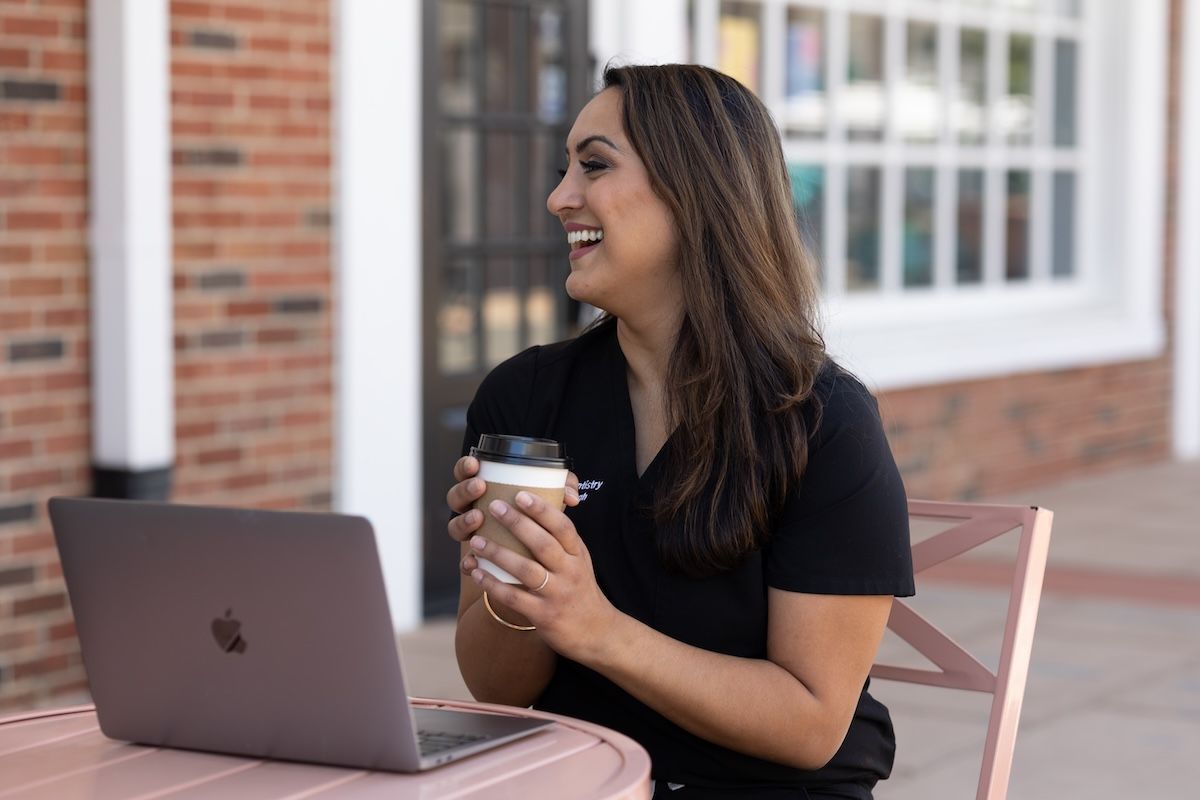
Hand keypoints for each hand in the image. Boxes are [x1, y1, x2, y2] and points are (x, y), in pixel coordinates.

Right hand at [446, 455, 580, 576]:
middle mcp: (473, 509)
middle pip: (456, 496)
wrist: (539, 562)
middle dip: (465, 489)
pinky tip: (472, 562)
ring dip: (463, 520)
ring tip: (478, 517)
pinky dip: (466, 561)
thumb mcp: (548, 500)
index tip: (476, 463)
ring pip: (455, 527)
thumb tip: (571, 497)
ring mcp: (471, 534)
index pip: (466, 472)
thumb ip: (561, 490)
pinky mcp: (475, 558)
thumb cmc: (539, 520)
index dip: (465, 466)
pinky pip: (464, 560)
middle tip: (480, 486)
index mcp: (485, 489)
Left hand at [467, 489, 617, 661]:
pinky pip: (514, 598)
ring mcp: (557, 594)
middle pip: (543, 544)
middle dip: (517, 524)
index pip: (562, 527)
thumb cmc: (580, 589)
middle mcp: (570, 572)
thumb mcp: (578, 560)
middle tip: (494, 507)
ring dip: (499, 554)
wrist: (596, 632)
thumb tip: (538, 506)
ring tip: (477, 541)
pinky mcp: (544, 615)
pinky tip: (477, 573)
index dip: (542, 509)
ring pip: (526, 570)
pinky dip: (493, 585)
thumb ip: (561, 539)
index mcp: (576, 554)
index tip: (520, 494)